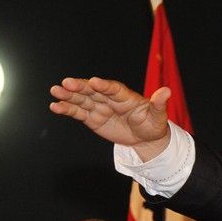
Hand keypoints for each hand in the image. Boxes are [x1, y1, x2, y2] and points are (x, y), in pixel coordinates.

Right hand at [48, 77, 171, 161]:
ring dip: (68, 95)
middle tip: (66, 82)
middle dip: (80, 87)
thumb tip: (166, 91)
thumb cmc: (152, 123)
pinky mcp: (92, 118)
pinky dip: (66, 109)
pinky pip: (78, 112)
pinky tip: (55, 106)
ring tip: (55, 91)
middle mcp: (109, 99)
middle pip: (93, 91)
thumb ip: (159, 104)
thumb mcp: (158, 116)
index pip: (113, 88)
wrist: (145, 138)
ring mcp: (99, 107)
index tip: (94, 81)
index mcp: (125, 96)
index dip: (104, 85)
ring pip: (82, 99)